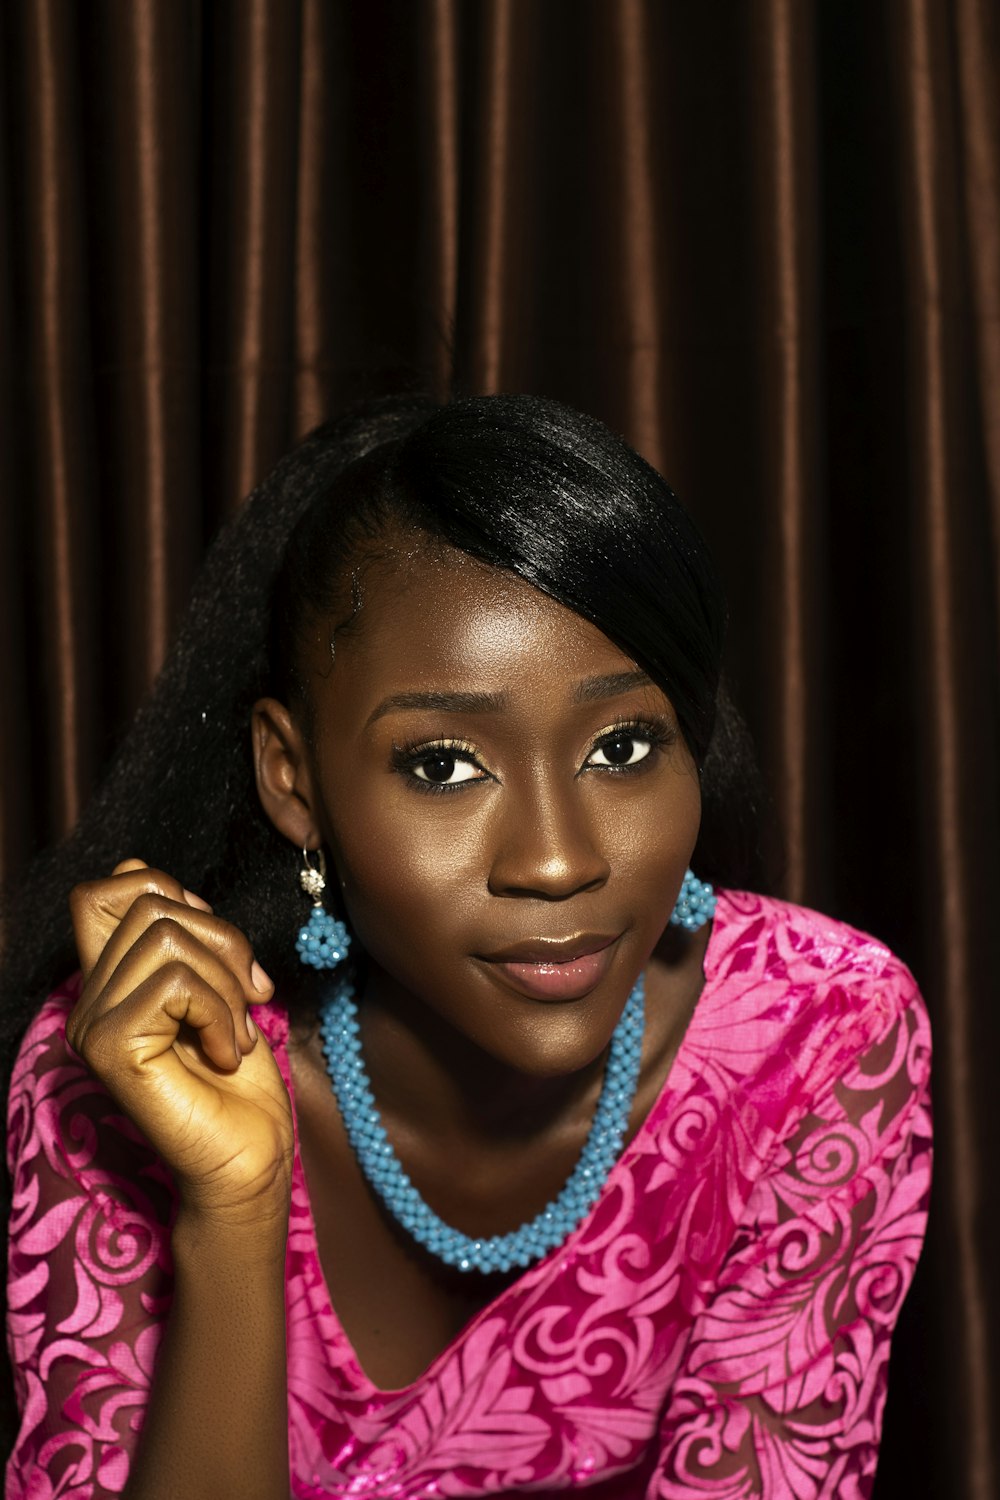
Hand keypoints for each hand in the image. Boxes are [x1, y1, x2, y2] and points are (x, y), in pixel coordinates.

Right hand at [68, 860, 293, 1230]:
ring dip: (225, 982)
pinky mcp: (112, 1048)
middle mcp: (91, 999)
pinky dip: (220, 1011)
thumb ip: (187, 939)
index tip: (217, 950)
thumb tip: (162, 883)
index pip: (108, 889)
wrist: (250, 1157)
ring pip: (166, 938)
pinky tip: (225, 1053)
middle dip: (222, 941)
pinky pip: (176, 983)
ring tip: (232, 1033)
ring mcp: (94, 1024)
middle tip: (245, 1000)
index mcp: (113, 980)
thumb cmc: (240, 1081)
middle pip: (150, 904)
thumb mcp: (219, 986)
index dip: (170, 893)